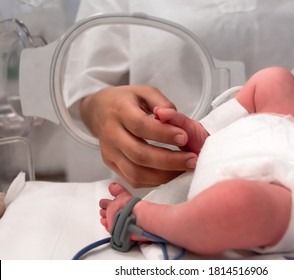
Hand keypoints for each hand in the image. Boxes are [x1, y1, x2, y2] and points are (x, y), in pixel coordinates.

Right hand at [80, 85, 197, 187]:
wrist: (98, 110)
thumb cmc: (127, 100)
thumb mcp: (144, 91)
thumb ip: (162, 103)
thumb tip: (173, 119)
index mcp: (119, 110)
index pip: (140, 125)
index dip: (163, 134)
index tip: (184, 137)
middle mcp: (111, 133)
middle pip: (139, 154)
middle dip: (169, 160)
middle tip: (192, 160)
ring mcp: (109, 152)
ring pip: (135, 172)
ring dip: (163, 175)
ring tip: (184, 170)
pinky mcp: (111, 164)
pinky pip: (133, 179)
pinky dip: (154, 181)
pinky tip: (170, 174)